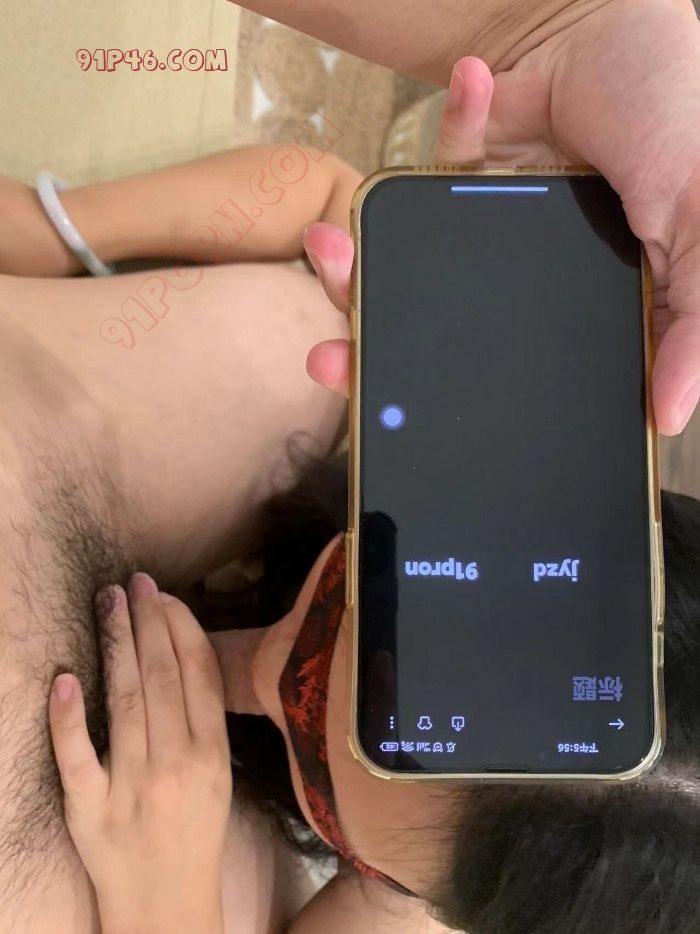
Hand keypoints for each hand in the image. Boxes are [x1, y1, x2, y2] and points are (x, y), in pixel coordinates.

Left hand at [49, 574, 231, 933]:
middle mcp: (176, 764)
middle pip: (159, 678)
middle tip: (134, 583)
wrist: (167, 905)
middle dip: (147, 622)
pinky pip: (78, 758)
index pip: (197, 675)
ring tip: (108, 604)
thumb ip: (202, 719)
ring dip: (115, 645)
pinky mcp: (90, 811)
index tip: (163, 596)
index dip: (180, 628)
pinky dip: (69, 719)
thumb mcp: (217, 774)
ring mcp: (131, 787)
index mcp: (212, 754)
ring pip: (122, 702)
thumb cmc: (194, 831)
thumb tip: (180, 655)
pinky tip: (64, 679)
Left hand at [305, 0, 699, 434]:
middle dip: (383, 349)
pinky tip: (474, 85)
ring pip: (414, 275)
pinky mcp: (465, 180)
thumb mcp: (698, 221)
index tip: (404, 421)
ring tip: (331, 249)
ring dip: (362, 264)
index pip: (521, 376)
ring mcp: (490, 237)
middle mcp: (531, 284)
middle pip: (447, 337)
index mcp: (591, 304)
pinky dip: (449, 131)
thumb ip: (691, 320)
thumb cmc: (677, 112)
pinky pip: (433, 177)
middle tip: (331, 358)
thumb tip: (669, 415)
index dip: (463, 400)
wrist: (625, 17)